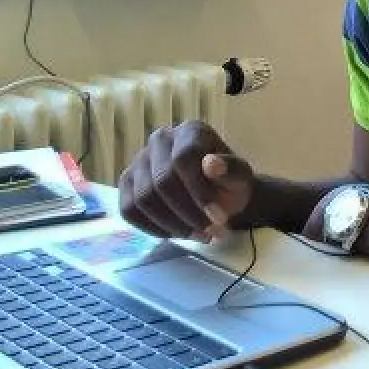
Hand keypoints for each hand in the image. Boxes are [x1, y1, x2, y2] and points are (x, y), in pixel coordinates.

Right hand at [118, 120, 253, 241]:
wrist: (217, 193)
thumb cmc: (228, 181)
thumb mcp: (241, 177)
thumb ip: (231, 170)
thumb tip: (210, 164)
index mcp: (190, 132)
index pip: (184, 159)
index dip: (200, 192)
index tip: (219, 218)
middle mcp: (159, 140)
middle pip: (161, 182)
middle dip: (188, 214)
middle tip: (212, 233)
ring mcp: (139, 161)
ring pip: (143, 199)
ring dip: (173, 225)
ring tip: (199, 236)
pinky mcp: (127, 183)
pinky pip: (129, 210)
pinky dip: (154, 229)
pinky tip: (178, 233)